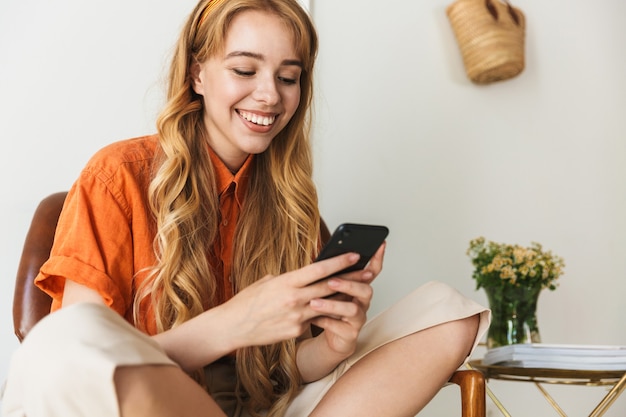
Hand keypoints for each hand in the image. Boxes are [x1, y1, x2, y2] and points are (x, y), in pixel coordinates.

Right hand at [220, 252, 361, 348]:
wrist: (233, 327)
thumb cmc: (247, 301)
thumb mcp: (266, 282)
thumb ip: (288, 279)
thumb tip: (301, 276)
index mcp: (286, 282)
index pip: (318, 269)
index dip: (339, 262)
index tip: (355, 255)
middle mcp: (294, 299)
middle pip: (328, 287)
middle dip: (350, 279)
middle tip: (367, 273)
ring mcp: (296, 317)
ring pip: (325, 305)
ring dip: (341, 298)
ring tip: (355, 291)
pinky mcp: (296, 332)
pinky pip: (312, 321)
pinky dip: (318, 315)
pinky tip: (325, 312)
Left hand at [308, 242, 385, 357]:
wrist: (330, 336)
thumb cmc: (329, 308)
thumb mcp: (330, 289)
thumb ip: (331, 275)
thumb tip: (323, 257)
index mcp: (359, 287)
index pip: (372, 271)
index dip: (377, 258)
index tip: (380, 245)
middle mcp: (362, 302)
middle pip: (366, 290)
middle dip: (349, 284)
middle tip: (331, 281)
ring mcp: (358, 318)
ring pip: (352, 310)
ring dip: (332, 305)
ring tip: (314, 303)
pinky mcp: (350, 334)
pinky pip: (340, 328)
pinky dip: (326, 322)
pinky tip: (314, 318)